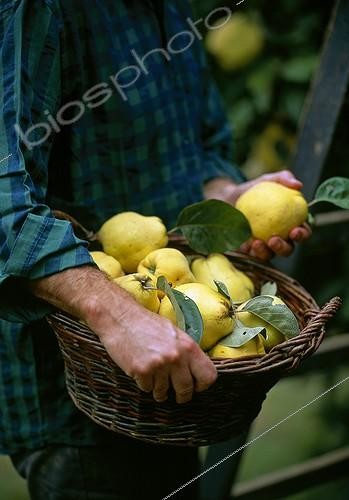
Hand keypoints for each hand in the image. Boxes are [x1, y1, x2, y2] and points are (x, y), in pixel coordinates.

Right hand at [29, 266, 216, 403]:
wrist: (120, 316)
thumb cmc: (146, 323)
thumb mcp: (173, 332)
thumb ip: (185, 351)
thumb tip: (195, 370)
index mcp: (188, 346)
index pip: (208, 375)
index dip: (202, 384)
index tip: (196, 386)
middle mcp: (176, 357)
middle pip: (186, 389)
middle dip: (181, 395)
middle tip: (177, 395)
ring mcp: (159, 365)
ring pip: (164, 392)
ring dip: (160, 390)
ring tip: (155, 380)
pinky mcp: (142, 371)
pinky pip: (147, 389)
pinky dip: (144, 384)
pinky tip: (141, 372)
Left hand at [203, 170, 311, 260]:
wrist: (227, 198)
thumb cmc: (253, 189)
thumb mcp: (266, 180)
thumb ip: (283, 178)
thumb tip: (298, 184)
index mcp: (290, 224)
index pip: (302, 232)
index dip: (303, 234)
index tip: (295, 230)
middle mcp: (279, 239)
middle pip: (288, 249)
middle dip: (284, 248)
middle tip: (274, 240)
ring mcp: (263, 247)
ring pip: (269, 256)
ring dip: (265, 252)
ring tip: (257, 243)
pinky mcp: (247, 251)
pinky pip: (250, 255)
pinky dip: (249, 251)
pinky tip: (245, 244)